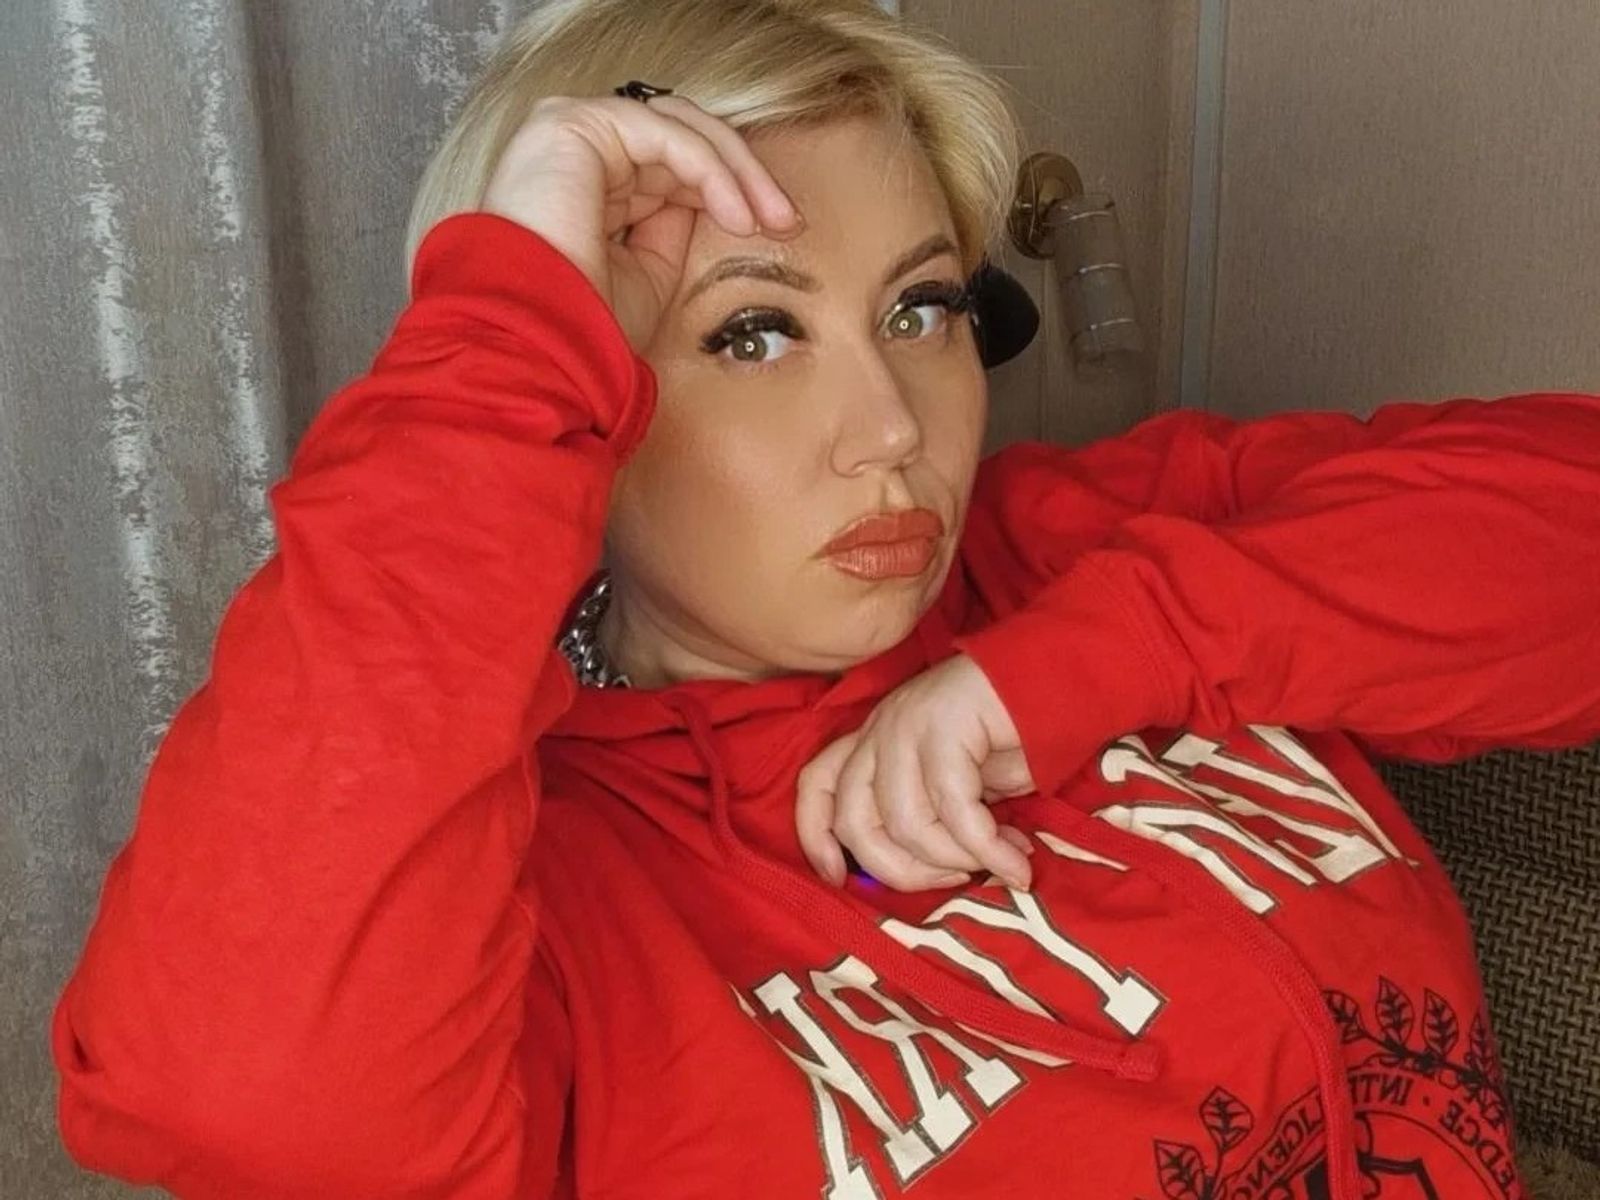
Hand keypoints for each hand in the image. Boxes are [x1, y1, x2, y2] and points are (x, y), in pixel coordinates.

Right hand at [481, 93, 801, 351]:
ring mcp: (571, 131)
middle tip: (788, 219)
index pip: (673, 164)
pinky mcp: (572, 124)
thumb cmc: (584, 322)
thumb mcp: (650, 273)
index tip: (780, 229)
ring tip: (769, 218)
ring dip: (736, 170)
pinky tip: (735, 212)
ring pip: (678, 126)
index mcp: (592, 185)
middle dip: (744, 176)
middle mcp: (579, 152)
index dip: (731, 190)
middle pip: (682, 137)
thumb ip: (676, 227)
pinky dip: (709, 170)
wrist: (539, 341)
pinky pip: (663, 134)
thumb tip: (722, 201)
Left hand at [795, 655, 1037, 892]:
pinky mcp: (944, 726)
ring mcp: (907, 724)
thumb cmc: (1011, 735)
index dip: (815, 837)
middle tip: (954, 879)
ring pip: (905, 822)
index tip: (839, 879)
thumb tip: (934, 875)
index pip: (817, 785)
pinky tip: (1016, 862)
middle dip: (902, 871)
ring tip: (996, 862)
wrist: (1058, 677)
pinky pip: (956, 811)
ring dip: (954, 859)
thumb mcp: (959, 785)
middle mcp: (880, 729)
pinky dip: (989, 850)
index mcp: (873, 739)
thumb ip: (933, 818)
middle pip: (855, 821)